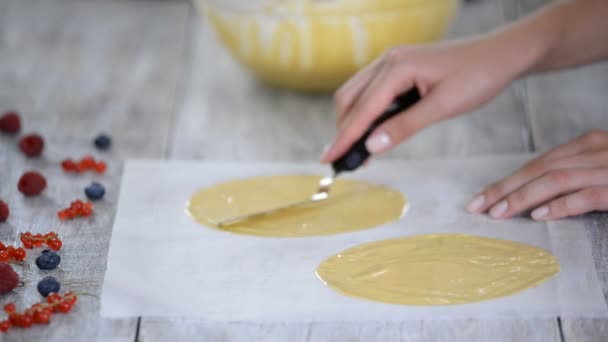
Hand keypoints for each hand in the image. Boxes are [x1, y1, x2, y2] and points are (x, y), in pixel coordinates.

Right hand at [321, 35, 533, 162]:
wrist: (501, 54)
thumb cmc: (478, 76)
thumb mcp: (443, 106)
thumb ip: (405, 126)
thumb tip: (372, 146)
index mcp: (397, 68)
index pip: (362, 109)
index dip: (344, 138)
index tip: (329, 160)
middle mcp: (388, 60)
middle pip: (349, 98)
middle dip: (343, 130)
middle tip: (344, 160)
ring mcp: (392, 62)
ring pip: (357, 94)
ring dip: (353, 121)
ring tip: (358, 150)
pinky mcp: (399, 68)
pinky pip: (372, 91)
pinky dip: (366, 112)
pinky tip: (374, 130)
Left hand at [467, 130, 607, 220]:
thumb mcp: (601, 169)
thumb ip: (573, 174)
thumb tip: (536, 195)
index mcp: (588, 145)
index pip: (538, 163)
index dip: (507, 180)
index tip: (481, 197)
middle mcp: (596, 151)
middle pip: (539, 169)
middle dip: (504, 188)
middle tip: (478, 206)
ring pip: (556, 180)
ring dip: (523, 197)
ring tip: (498, 213)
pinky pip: (587, 195)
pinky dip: (561, 205)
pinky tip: (538, 215)